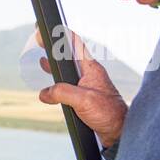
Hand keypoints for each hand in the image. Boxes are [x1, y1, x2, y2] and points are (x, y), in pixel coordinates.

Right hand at [30, 26, 127, 148]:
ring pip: (67, 72)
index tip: (49, 28)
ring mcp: (86, 87)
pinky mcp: (84, 99)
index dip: (62, 35)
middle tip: (40, 40)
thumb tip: (44, 92)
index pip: (75, 45)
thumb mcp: (83, 100)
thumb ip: (62, 93)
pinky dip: (56, 85)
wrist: (119, 132)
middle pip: (69, 57)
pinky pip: (67, 87)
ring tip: (42, 62)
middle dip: (55, 48)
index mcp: (91, 69)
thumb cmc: (108, 113)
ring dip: (55, 67)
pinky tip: (50, 89)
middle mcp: (88, 75)